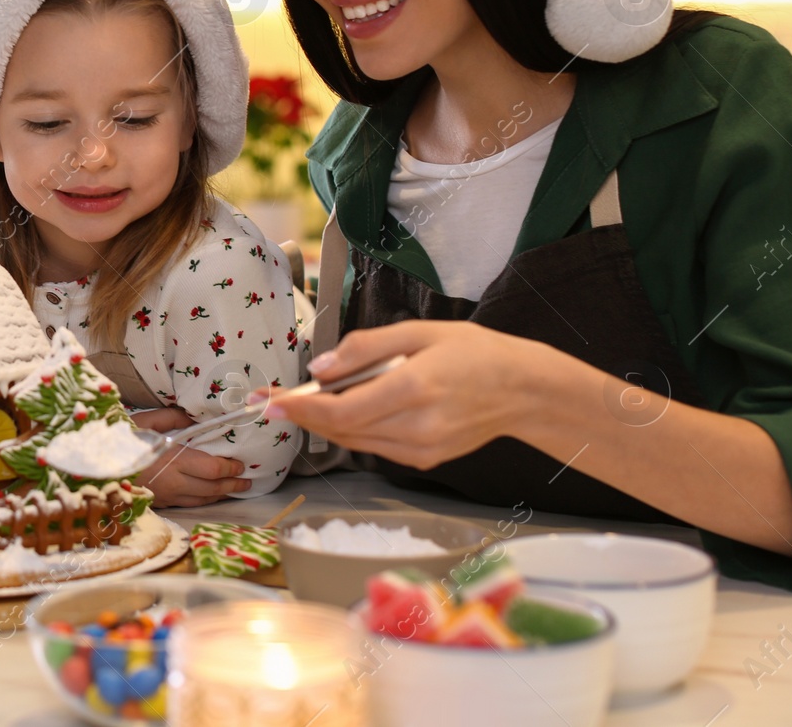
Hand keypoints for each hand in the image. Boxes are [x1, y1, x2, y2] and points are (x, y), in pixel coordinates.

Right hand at [130, 408, 251, 505]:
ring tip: (236, 488)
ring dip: (222, 495)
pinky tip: (212, 495)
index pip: (212, 469)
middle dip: (233, 484)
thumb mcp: (144, 422)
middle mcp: (174, 483)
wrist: (96, 468)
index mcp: (173, 460)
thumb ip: (171, 417)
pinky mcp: (161, 502)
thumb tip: (193, 414)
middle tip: (248, 480)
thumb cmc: (119, 441)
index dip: (230, 468)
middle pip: (212, 488)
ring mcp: (167, 496)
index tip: (240, 463)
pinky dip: (205, 500)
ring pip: (203, 499)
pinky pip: (190, 504)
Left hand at [264, 320, 550, 469]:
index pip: (340, 409)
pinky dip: (353, 430)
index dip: (299, 408)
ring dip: (324, 423)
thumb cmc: (474, 353)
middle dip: (302, 415)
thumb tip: (320, 368)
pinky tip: (351, 409)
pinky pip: (373, 447)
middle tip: (272, 400)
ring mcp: (421, 450)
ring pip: (353, 442)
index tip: (268, 402)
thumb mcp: (418, 332)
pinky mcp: (423, 460)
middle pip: (339, 429)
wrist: (522, 390)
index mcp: (413, 389)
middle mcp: (415, 427)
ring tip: (305, 400)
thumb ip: (365, 348)